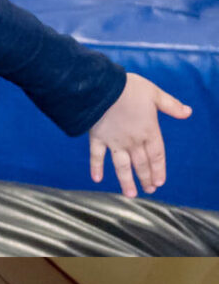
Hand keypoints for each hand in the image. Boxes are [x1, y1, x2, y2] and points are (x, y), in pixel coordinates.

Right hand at [88, 73, 191, 198]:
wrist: (103, 89)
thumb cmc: (130, 89)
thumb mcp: (155, 93)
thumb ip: (171, 105)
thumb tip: (187, 112)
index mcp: (148, 131)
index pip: (156, 155)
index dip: (158, 170)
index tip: (159, 183)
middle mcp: (132, 141)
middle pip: (141, 163)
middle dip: (146, 178)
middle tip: (148, 190)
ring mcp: (114, 142)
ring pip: (122, 166)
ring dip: (126, 181)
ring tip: (130, 194)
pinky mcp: (98, 139)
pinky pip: (97, 156)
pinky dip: (96, 168)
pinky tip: (97, 179)